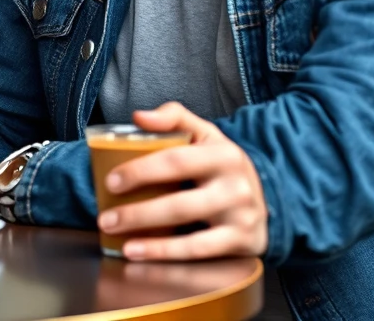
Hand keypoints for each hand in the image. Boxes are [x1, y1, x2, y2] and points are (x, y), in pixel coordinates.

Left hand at [97, 103, 267, 260]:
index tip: (111, 181)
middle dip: (137, 213)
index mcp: (223, 153)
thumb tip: (139, 116)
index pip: (175, 161)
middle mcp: (235, 187)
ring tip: (119, 240)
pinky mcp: (241, 244)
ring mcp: (240, 218)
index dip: (140, 171)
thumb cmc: (222, 164)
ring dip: (149, 241)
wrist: (267, 198)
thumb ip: (173, 117)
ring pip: (189, 234)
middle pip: (179, 203)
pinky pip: (199, 253)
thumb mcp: (205, 133)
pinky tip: (141, 254)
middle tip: (106, 218)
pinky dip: (167, 256)